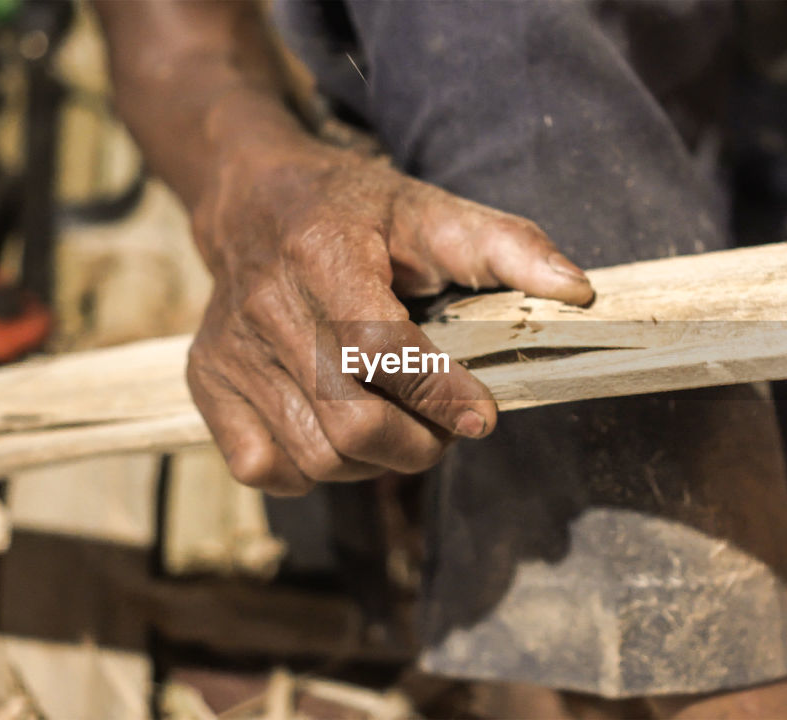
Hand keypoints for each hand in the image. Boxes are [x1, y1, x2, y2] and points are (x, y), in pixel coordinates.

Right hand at [187, 142, 592, 493]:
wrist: (250, 200)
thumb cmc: (352, 210)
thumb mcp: (430, 209)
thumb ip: (507, 246)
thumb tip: (579, 293)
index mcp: (322, 252)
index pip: (382, 349)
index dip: (441, 395)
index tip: (482, 415)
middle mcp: (265, 305)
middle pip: (351, 420)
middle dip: (418, 443)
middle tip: (446, 429)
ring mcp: (230, 351)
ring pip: (315, 454)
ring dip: (375, 462)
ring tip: (400, 428)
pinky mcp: (207, 385)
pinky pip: (265, 468)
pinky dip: (314, 471)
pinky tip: (340, 434)